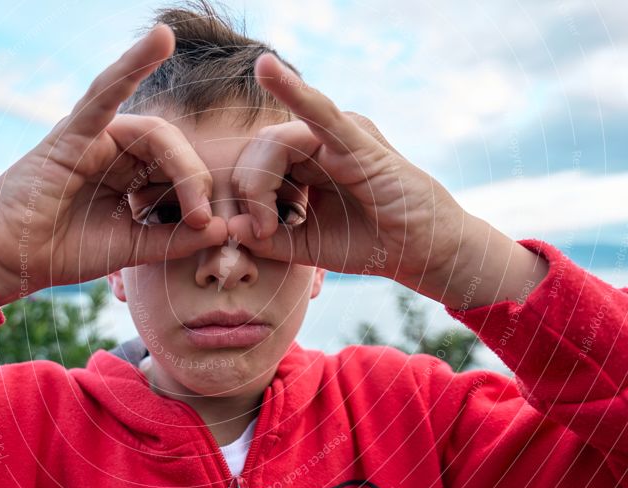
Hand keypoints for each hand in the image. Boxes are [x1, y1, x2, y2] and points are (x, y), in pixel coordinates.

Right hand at [0, 25, 225, 305]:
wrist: (10, 262)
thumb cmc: (65, 252)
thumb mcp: (133, 247)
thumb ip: (177, 238)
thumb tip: (225, 229)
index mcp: (130, 174)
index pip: (178, 168)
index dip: (199, 193)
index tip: (210, 226)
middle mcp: (116, 150)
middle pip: (172, 148)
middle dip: (194, 180)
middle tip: (203, 216)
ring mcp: (94, 136)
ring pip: (153, 132)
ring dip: (181, 163)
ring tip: (194, 198)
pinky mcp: (72, 131)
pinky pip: (103, 93)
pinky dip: (130, 66)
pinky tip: (161, 39)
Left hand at [228, 53, 547, 308]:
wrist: (423, 253)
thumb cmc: (370, 244)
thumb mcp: (307, 247)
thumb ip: (268, 240)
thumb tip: (228, 228)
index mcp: (307, 159)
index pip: (257, 161)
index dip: (246, 196)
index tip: (257, 234)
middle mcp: (321, 140)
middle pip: (260, 147)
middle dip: (250, 190)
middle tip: (264, 230)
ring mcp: (340, 135)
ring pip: (276, 141)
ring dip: (261, 182)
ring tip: (274, 224)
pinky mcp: (357, 140)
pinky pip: (321, 113)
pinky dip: (295, 92)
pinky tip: (268, 70)